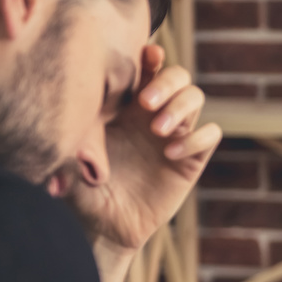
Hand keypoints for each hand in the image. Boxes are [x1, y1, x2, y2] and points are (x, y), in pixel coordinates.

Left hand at [66, 44, 221, 281]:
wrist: (106, 228)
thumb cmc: (84, 191)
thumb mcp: (71, 162)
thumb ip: (73, 141)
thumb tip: (72, 127)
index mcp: (126, 106)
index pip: (145, 70)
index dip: (151, 58)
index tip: (148, 54)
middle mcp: (154, 115)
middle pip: (179, 77)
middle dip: (167, 82)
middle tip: (146, 103)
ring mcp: (175, 135)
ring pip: (196, 99)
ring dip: (180, 108)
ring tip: (158, 130)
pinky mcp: (191, 160)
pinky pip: (209, 135)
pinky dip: (195, 139)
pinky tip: (171, 154)